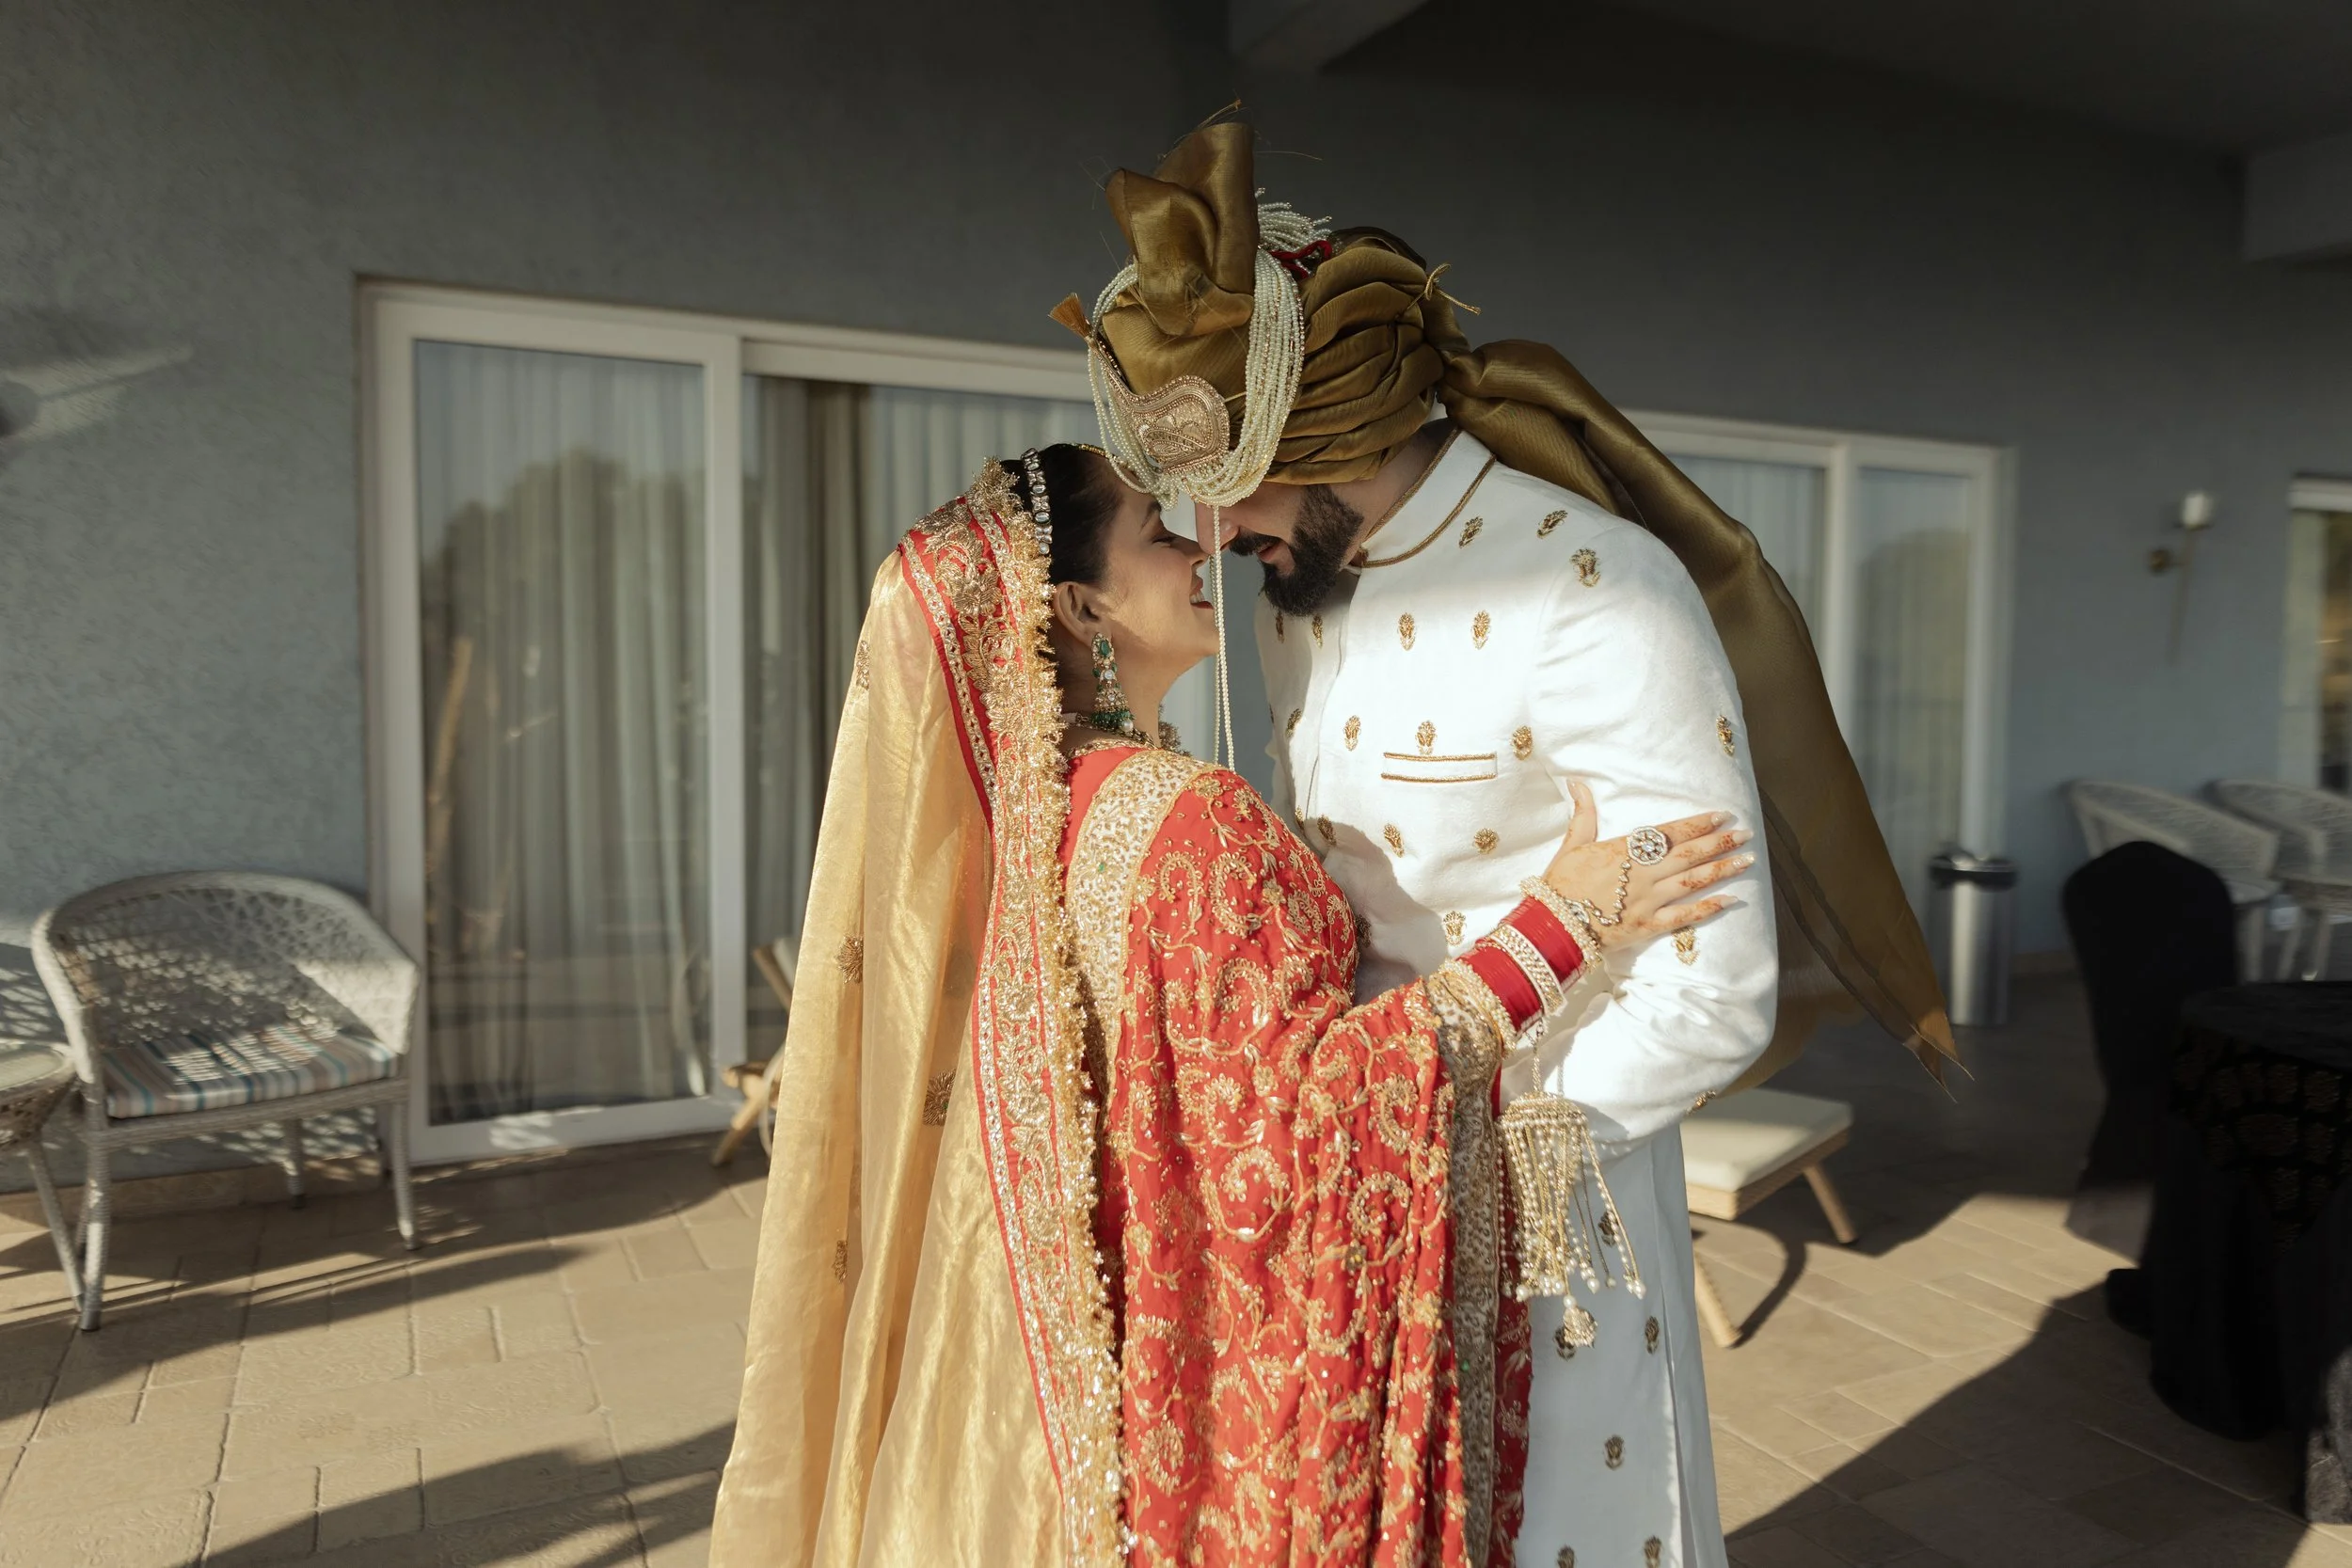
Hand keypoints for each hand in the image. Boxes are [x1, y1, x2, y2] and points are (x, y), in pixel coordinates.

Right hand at [1540, 779, 1754, 948]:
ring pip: (1693, 882)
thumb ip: (1583, 814)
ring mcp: (1648, 900)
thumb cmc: (1559, 883)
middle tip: (1747, 834)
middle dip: (1721, 842)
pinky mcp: (1647, 926)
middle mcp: (1643, 873)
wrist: (1551, 924)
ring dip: (1722, 870)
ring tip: (1747, 861)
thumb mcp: (1571, 844)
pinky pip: (1684, 916)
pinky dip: (1708, 908)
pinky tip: (1730, 900)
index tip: (1722, 815)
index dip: (1698, 823)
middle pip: (1689, 854)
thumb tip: (1577, 782)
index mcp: (1625, 850)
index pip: (1670, 833)